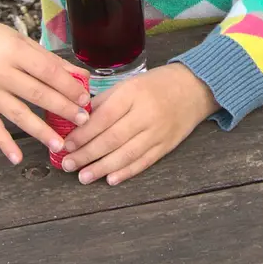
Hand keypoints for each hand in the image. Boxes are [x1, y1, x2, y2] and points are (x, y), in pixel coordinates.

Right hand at [0, 6, 91, 164]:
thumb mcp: (25, 43)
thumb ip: (53, 62)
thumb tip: (83, 77)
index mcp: (14, 52)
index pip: (47, 72)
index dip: (68, 86)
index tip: (84, 99)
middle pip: (36, 94)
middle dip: (62, 109)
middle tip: (82, 121)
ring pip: (18, 115)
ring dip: (40, 131)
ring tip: (60, 144)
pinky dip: (4, 144)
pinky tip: (17, 158)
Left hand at [61, 64, 217, 184]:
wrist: (195, 87)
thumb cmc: (156, 84)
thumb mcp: (129, 84)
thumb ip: (105, 102)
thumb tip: (78, 120)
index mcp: (133, 94)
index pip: (104, 117)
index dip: (83, 133)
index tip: (66, 144)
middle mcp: (146, 114)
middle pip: (112, 138)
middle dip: (87, 154)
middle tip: (68, 165)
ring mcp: (158, 132)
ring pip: (126, 154)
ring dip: (102, 168)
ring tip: (83, 177)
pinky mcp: (167, 145)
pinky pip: (144, 162)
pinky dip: (126, 172)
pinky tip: (110, 179)